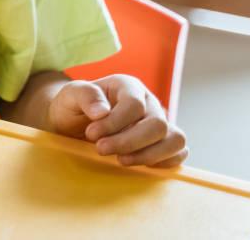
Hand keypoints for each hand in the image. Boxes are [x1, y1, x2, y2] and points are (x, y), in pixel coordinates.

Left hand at [48, 75, 187, 167]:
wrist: (73, 124)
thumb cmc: (73, 107)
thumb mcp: (70, 95)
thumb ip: (84, 96)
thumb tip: (102, 112)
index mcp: (128, 86)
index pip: (134, 104)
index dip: (114, 123)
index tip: (91, 134)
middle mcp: (148, 102)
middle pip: (157, 124)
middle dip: (128, 142)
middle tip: (101, 149)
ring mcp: (159, 122)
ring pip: (175, 139)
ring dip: (148, 155)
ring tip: (121, 160)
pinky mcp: (163, 142)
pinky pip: (179, 152)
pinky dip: (164, 162)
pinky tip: (137, 164)